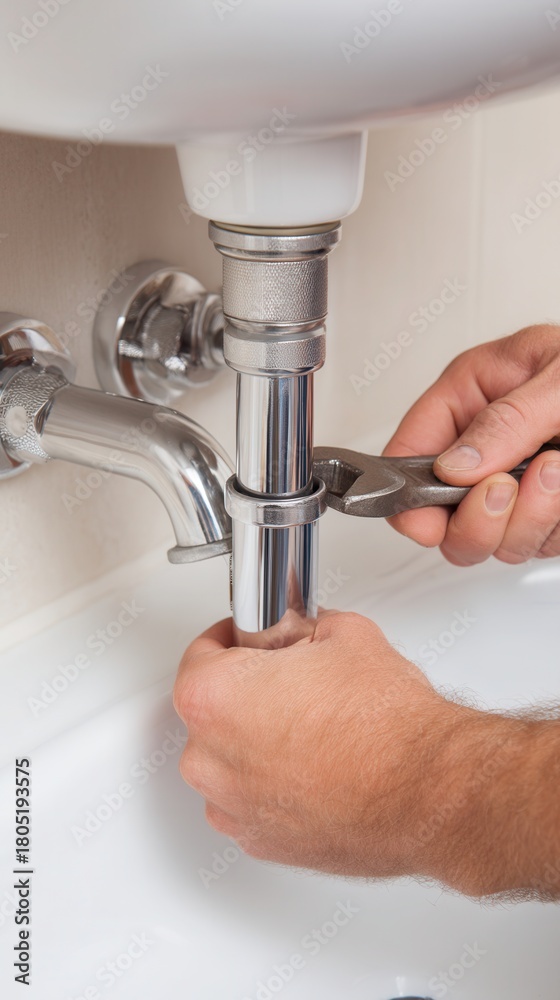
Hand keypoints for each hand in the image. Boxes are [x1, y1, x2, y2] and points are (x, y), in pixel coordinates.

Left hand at [174, 612, 447, 877]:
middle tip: (290, 682)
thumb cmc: (388, 725)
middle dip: (245, 692)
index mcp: (215, 698)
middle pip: (210, 711)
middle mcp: (211, 758)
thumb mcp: (343, 632)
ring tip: (308, 727)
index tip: (249, 640)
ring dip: (255, 742)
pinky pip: (248, 802)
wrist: (428, 790)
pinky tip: (312, 768)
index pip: (199, 655)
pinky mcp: (261, 842)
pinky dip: (271, 786)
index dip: (231, 640)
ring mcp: (233, 806)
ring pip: (227, 761)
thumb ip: (302, 627)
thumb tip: (299, 633)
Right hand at [383, 325, 559, 565]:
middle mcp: (487, 444)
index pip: (409, 455)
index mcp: (472, 395)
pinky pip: (538, 544)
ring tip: (557, 473)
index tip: (427, 517)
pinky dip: (556, 526)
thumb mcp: (559, 376)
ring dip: (528, 520)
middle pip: (443, 518)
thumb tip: (457, 462)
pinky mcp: (549, 511)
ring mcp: (517, 482)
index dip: (409, 496)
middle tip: (508, 488)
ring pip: (493, 541)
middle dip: (477, 517)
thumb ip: (507, 419)